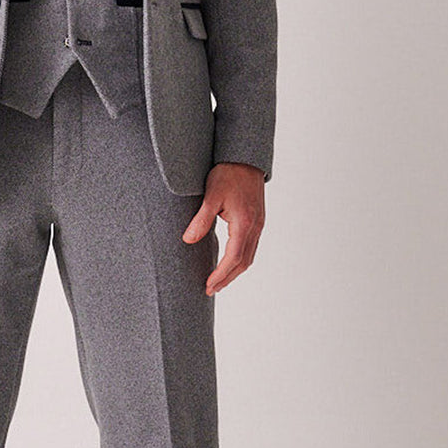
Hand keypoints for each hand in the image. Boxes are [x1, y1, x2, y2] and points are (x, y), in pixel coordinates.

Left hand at [182, 162, 265, 295]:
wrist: (245, 158)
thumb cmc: (228, 173)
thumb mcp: (211, 195)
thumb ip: (201, 219)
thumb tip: (188, 240)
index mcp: (245, 222)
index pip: (234, 257)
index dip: (221, 274)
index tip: (208, 285)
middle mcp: (255, 226)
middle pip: (244, 262)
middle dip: (227, 278)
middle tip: (210, 289)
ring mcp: (259, 224)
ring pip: (249, 256)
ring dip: (234, 272)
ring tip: (218, 281)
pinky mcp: (257, 221)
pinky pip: (251, 247)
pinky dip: (240, 260)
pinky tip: (229, 262)